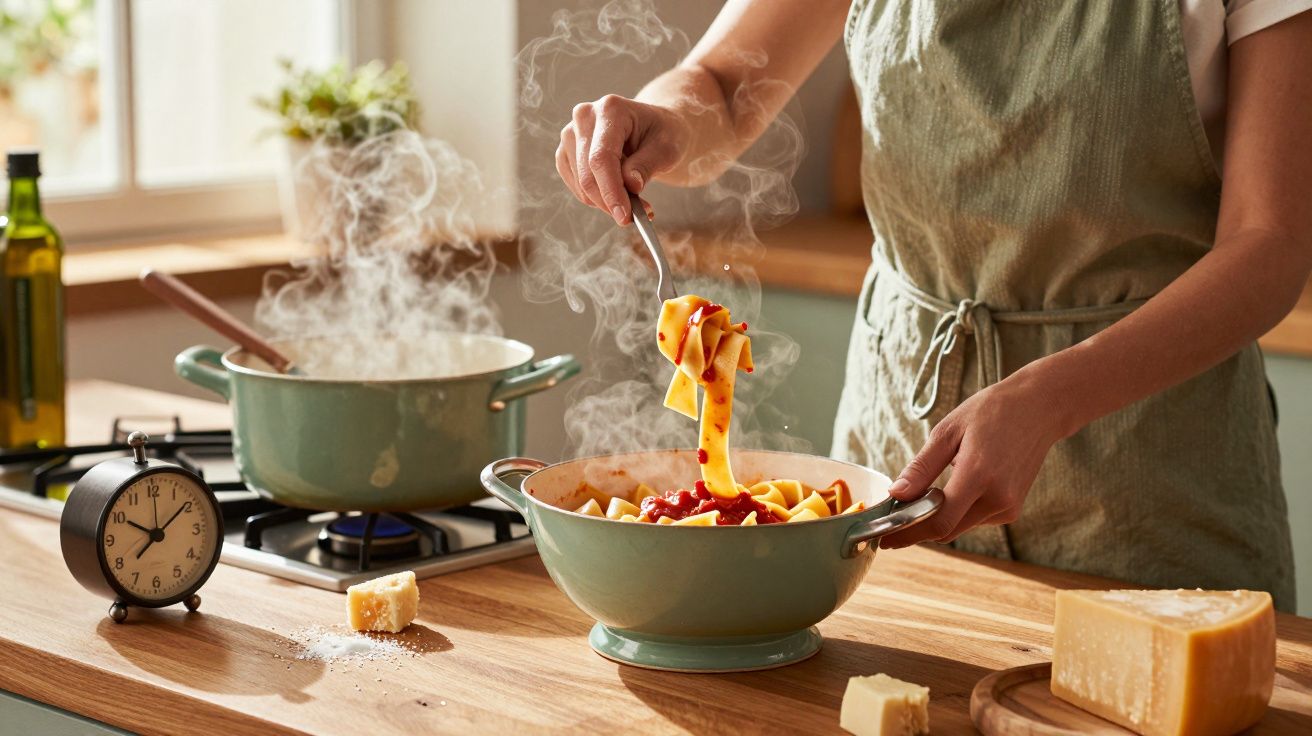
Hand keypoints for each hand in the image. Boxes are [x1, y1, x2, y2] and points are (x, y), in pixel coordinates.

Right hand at [556, 94, 686, 224]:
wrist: (652, 128)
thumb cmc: (661, 135)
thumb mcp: (667, 148)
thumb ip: (647, 165)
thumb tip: (630, 185)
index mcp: (611, 109)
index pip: (602, 158)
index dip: (611, 191)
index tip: (625, 216)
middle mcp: (584, 117)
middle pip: (587, 174)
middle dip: (610, 202)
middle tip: (634, 216)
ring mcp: (570, 134)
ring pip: (581, 185)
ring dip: (606, 202)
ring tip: (633, 199)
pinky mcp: (566, 152)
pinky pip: (576, 187)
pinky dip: (596, 198)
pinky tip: (616, 192)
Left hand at [879, 369, 1075, 548]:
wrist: (1040, 409)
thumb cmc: (992, 412)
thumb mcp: (948, 431)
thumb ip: (922, 467)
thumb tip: (896, 494)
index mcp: (979, 475)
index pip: (938, 521)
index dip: (908, 533)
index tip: (885, 539)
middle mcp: (998, 497)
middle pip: (947, 530)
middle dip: (916, 529)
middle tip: (890, 523)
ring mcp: (1009, 506)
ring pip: (960, 526)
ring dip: (937, 518)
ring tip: (920, 498)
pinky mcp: (1013, 509)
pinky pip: (974, 518)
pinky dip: (957, 511)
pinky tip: (954, 488)